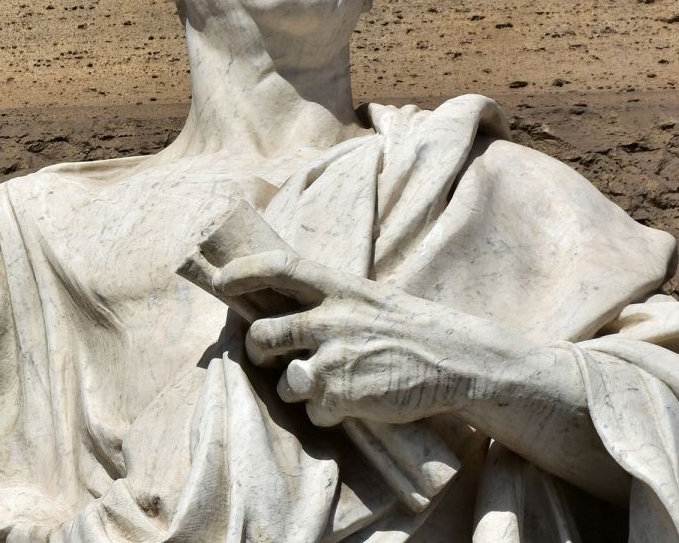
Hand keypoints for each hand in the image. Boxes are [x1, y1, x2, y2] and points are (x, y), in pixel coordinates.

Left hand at [209, 251, 532, 425]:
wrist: (457, 361)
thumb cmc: (410, 330)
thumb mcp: (369, 299)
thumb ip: (328, 302)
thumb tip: (282, 306)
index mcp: (340, 287)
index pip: (279, 266)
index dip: (243, 271)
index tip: (220, 281)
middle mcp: (331, 318)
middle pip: (263, 333)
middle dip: (256, 349)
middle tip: (266, 354)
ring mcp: (335, 358)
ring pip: (284, 381)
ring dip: (297, 388)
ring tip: (329, 384)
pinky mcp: (343, 396)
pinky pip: (314, 411)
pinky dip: (328, 413)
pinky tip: (355, 402)